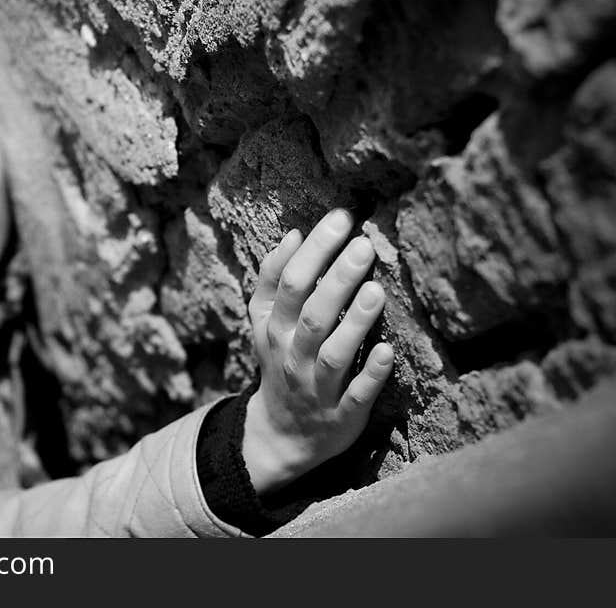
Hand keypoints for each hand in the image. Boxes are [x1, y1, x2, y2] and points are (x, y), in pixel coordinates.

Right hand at [243, 208, 393, 493]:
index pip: (289, 284)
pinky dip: (369, 374)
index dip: (313, 250)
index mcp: (274, 328)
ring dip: (353, 323)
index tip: (341, 218)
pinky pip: (355, 394)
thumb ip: (273, 280)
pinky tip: (387, 351)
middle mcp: (291, 355)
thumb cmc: (281, 361)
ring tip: (375, 290)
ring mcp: (316, 387)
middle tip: (363, 245)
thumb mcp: (265, 323)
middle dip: (335, 279)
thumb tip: (293, 234)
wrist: (282, 433)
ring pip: (332, 353)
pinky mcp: (342, 414)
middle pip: (312, 314)